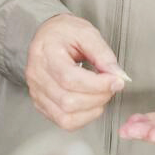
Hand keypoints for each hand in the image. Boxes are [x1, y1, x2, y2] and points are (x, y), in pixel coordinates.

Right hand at [25, 14, 129, 130]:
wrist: (48, 35)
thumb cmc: (64, 32)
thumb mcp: (86, 33)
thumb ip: (102, 54)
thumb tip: (117, 75)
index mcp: (45, 54)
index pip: (69, 78)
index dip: (97, 85)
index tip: (116, 81)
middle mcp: (37, 76)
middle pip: (68, 100)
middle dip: (98, 97)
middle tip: (111, 85)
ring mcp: (37, 92)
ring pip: (66, 116)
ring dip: (92, 109)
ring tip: (102, 94)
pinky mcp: (41, 103)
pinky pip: (63, 121)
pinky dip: (83, 118)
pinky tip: (91, 104)